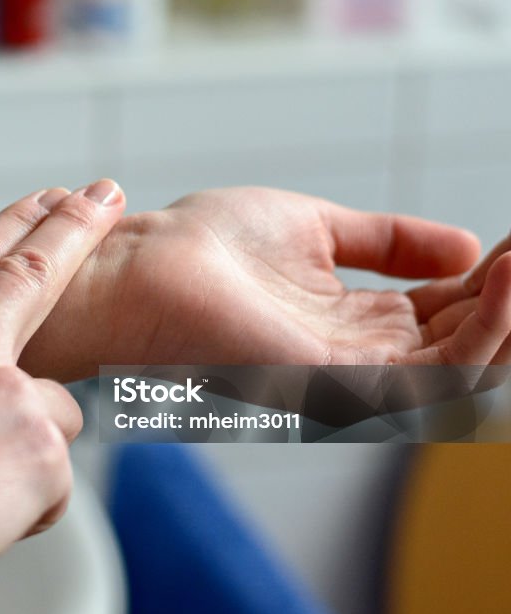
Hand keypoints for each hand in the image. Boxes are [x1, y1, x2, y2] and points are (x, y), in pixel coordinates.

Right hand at [0, 181, 124, 613]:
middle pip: (33, 272)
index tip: (43, 198)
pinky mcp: (40, 449)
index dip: (11, 224)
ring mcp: (7, 393)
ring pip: (55, 415)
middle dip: (76, 225)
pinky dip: (21, 513)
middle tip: (107, 191)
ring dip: (25, 456)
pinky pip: (51, 491)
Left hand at [39, 187, 510, 372]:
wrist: (139, 264)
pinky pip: (437, 371)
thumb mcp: (315, 228)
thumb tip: (466, 246)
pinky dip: (488, 323)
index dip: (496, 278)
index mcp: (354, 325)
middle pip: (469, 343)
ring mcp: (352, 379)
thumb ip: (386, 241)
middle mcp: (361, 360)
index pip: (451, 313)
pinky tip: (507, 268)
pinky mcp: (338, 385)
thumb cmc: (203, 247)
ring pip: (469, 365)